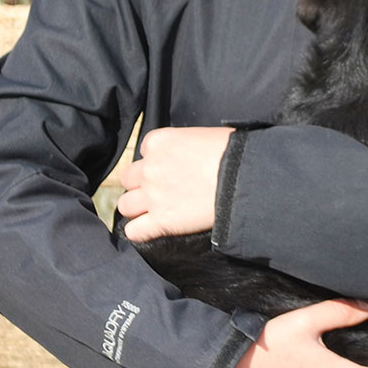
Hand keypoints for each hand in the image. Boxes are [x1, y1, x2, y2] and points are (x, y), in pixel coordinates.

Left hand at [116, 125, 230, 241]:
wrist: (243, 177)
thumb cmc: (232, 152)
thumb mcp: (204, 136)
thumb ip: (187, 146)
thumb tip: (191, 154)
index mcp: (160, 142)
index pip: (145, 150)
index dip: (157, 159)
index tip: (172, 166)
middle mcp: (150, 168)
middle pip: (128, 178)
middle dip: (141, 184)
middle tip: (161, 190)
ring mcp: (152, 196)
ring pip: (125, 205)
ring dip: (137, 208)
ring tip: (155, 211)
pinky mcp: (161, 221)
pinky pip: (134, 231)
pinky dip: (140, 232)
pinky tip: (151, 230)